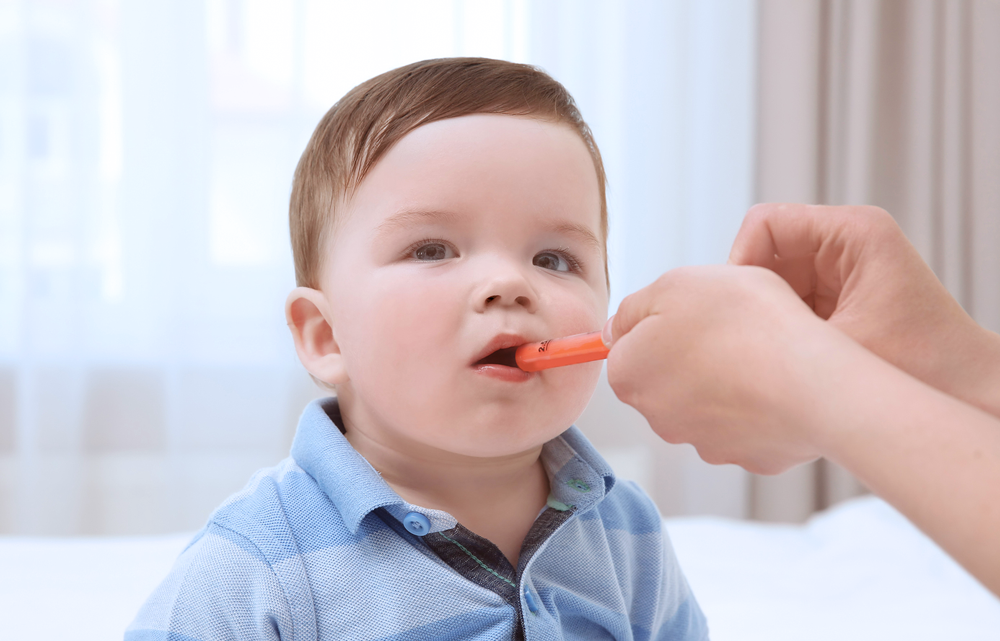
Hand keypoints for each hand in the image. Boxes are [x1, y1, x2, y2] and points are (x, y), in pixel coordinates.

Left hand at [605, 264, 871, 473]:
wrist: (812, 380)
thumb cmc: (743, 323)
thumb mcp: (676, 285)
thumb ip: (634, 307)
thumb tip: (615, 329)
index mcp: (629, 374)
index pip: (629, 347)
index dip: (661, 323)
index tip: (691, 313)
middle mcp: (657, 417)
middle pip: (666, 376)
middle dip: (691, 354)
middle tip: (730, 328)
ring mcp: (703, 442)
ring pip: (707, 402)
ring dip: (725, 380)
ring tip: (759, 353)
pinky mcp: (747, 456)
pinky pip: (748, 423)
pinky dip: (759, 405)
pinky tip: (778, 383)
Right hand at [728, 203, 999, 416]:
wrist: (970, 397)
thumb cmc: (923, 368)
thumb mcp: (835, 344)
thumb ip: (774, 324)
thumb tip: (714, 319)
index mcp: (854, 232)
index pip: (764, 224)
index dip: (741, 263)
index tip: (741, 311)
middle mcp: (847, 244)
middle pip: (764, 253)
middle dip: (752, 297)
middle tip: (752, 339)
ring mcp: (842, 272)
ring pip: (770, 282)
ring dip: (766, 317)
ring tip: (775, 355)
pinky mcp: (838, 299)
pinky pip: (787, 304)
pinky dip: (781, 330)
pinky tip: (789, 362)